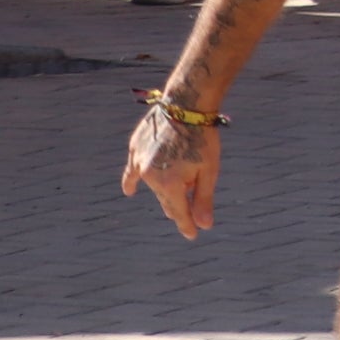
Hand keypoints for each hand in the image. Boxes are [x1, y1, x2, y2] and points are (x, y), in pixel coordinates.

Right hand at [123, 107, 221, 237]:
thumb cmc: (202, 138)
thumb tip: (204, 226)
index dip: (187, 225)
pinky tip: (130, 190)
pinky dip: (133, 180)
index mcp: (169, 185)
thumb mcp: (209, 171)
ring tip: (174, 193)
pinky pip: (134, 170)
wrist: (186, 104)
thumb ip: (203, 199)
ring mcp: (139, 162)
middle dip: (177, 208)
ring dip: (164, 189)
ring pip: (152, 184)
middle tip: (187, 216)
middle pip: (166, 200)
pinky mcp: (134, 149)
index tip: (193, 235)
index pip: (178, 213)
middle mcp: (150, 177)